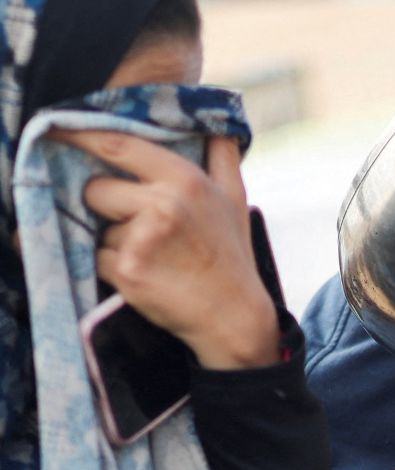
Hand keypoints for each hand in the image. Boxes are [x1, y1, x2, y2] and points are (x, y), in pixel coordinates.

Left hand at [52, 130, 279, 368]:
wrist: (233, 314)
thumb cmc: (231, 255)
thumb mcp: (235, 198)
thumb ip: (222, 156)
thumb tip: (217, 125)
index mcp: (185, 180)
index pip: (118, 145)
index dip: (80, 135)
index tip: (56, 129)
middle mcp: (163, 204)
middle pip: (96, 188)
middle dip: (107, 205)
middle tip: (140, 225)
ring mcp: (142, 238)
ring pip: (98, 227)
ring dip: (114, 241)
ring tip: (153, 256)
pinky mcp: (127, 270)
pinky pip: (96, 257)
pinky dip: (112, 267)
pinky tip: (145, 274)